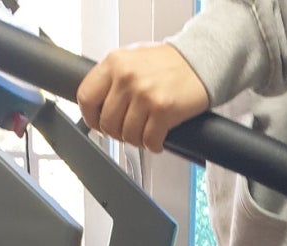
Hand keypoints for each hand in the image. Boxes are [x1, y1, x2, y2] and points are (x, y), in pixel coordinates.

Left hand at [77, 44, 209, 152]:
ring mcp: (144, 94)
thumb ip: (112, 79)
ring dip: (137, 140)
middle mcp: (127, 78)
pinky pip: (149, 141)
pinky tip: (158, 138)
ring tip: (146, 131)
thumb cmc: (168, 64)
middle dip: (117, 133)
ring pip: (127, 136)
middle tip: (128, 130)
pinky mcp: (163, 110)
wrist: (200, 61)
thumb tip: (97, 106)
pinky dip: (154, 145)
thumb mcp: (131, 60)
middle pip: (107, 123)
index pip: (86, 97)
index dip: (91, 118)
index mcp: (115, 63)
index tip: (98, 124)